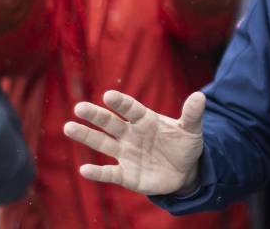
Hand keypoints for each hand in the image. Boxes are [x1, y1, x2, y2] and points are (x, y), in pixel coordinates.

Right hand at [63, 90, 206, 195]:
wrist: (184, 171)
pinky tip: (84, 169)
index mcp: (145, 120)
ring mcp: (126, 153)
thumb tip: (200, 96)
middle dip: (95, 116)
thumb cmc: (184, 145)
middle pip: (110, 123)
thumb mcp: (191, 130)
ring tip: (69, 127)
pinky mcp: (126, 174)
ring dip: (86, 136)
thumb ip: (192, 114)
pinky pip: (109, 173)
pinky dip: (97, 173)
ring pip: (103, 143)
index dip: (121, 103)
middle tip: (79, 107)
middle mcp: (131, 134)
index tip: (108, 96)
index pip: (131, 109)